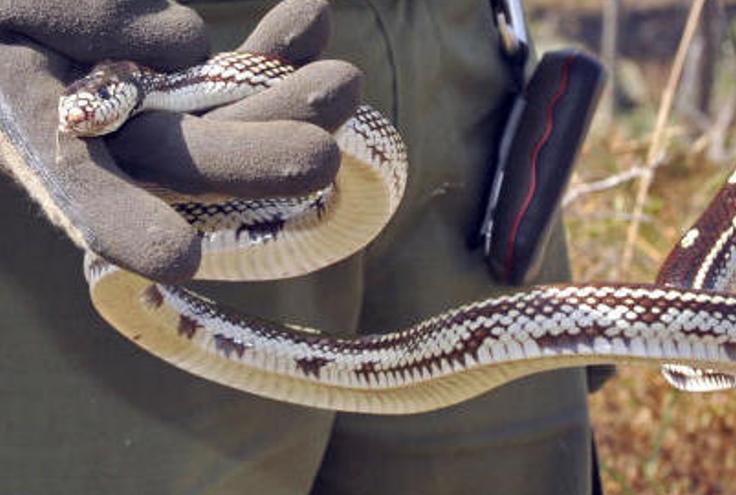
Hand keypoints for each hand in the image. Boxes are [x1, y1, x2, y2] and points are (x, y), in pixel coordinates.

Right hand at [0, 0, 360, 282]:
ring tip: (345, 84)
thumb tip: (187, 46)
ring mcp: (151, 106)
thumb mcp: (14, 2)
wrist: (29, 1)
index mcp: (33, 128)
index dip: (122, 221)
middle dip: (250, 158)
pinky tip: (315, 20)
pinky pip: (234, 67)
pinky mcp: (187, 76)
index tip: (180, 257)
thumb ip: (75, 15)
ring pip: (220, 116)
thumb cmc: (12, 3)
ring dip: (284, 101)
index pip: (75, 183)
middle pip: (178, 159)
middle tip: (319, 158)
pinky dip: (273, 47)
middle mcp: (102, 133)